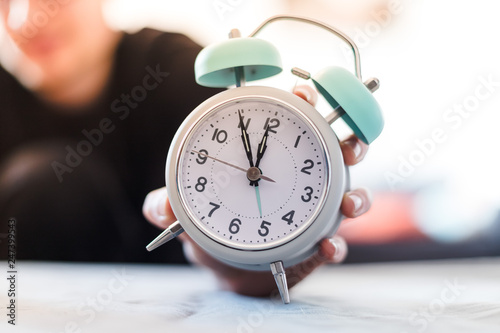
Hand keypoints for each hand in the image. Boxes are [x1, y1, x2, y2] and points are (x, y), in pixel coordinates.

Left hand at [143, 85, 370, 297]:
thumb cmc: (212, 222)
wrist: (225, 266)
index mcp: (270, 159)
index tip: (303, 94)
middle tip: (347, 145)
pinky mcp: (317, 241)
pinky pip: (335, 242)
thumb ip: (168, 205)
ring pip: (349, 195)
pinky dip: (336, 246)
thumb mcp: (189, 208)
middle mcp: (300, 179)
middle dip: (348, 142)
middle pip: (335, 152)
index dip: (304, 102)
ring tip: (349, 204)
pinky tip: (328, 248)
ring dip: (357, 197)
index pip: (293, 121)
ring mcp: (314, 210)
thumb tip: (156, 208)